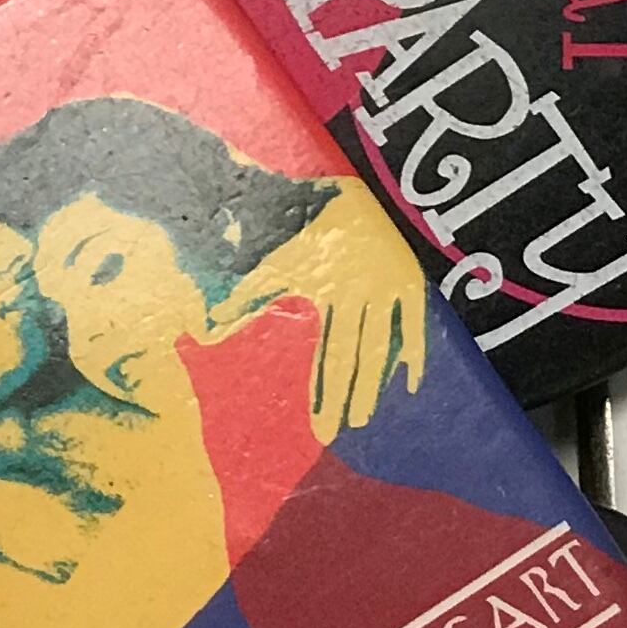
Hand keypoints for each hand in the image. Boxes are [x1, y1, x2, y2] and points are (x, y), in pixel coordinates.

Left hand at [221, 209, 430, 440]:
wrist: (359, 196)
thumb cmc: (312, 234)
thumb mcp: (279, 262)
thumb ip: (249, 294)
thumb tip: (211, 323)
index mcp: (328, 293)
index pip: (325, 353)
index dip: (321, 390)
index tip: (316, 425)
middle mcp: (359, 297)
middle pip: (353, 357)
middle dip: (345, 397)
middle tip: (337, 431)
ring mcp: (388, 292)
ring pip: (382, 346)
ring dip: (374, 384)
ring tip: (363, 417)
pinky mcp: (411, 286)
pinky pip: (415, 325)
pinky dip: (415, 353)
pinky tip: (411, 383)